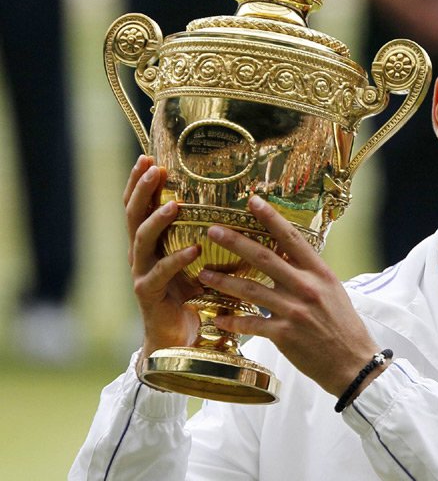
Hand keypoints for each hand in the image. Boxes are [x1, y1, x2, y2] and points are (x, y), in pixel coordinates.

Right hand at [124, 155, 201, 357]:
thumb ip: (211, 239)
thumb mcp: (202, 263)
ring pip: (141, 240)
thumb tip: (243, 212)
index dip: (141, 183)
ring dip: (157, 220)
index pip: (141, 206)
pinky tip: (192, 249)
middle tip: (152, 169)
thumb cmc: (193, 297)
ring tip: (174, 205)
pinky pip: (160, 273)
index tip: (150, 158)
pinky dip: (176, 260)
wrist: (180, 339)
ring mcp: (142, 274)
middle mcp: (141, 255)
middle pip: (133, 215)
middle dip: (142, 190)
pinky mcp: (149, 295)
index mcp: (152, 243)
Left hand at [198, 195, 382, 397]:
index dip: (271, 217)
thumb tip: (287, 253)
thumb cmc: (343, 325)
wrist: (353, 362)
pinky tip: (218, 317)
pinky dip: (232, 320)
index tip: (253, 201)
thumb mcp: (332, 290)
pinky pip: (250, 324)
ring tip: (204, 273)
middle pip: (265, 258)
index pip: (292, 238)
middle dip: (236, 242)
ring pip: (250, 290)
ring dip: (223, 281)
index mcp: (319, 272)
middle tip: (213, 230)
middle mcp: (306, 287)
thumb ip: (308, 272)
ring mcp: (294, 311)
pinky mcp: (284, 334)